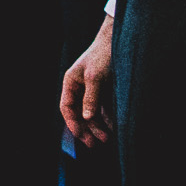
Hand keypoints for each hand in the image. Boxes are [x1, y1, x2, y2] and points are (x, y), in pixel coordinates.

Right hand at [61, 15, 115, 147]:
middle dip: (86, 129)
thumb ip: (91, 98)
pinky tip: (112, 127)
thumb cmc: (103, 56)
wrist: (118, 41)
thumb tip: (87, 118)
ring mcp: (91, 89)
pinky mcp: (103, 89)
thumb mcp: (96, 77)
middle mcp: (79, 87)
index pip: (67, 107)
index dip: (72, 123)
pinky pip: (102, 108)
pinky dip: (105, 118)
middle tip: (94, 144)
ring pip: (91, 112)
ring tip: (106, 139)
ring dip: (97, 126)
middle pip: (79, 113)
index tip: (80, 136)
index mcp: (71, 82)